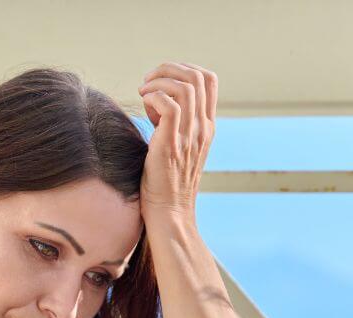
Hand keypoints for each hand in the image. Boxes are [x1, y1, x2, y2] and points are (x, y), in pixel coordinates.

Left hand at [137, 61, 217, 227]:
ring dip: (158, 83)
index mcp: (206, 126)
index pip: (209, 80)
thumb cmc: (164, 181)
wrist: (169, 213)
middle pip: (197, 77)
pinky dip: (154, 98)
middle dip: (168, 69)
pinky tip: (143, 108)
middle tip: (147, 83)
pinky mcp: (171, 145)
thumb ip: (173, 123)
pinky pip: (170, 106)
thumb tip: (155, 100)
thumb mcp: (176, 145)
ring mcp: (189, 136)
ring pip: (185, 87)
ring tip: (143, 95)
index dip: (183, 69)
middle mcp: (201, 128)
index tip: (161, 82)